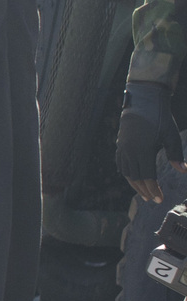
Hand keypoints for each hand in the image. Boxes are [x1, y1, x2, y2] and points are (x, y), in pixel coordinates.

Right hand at [120, 81, 184, 202]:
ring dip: (135, 184)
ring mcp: (122, 148)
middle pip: (135, 177)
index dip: (153, 189)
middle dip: (144, 190)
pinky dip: (127, 173)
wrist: (143, 101)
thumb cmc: (160, 118)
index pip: (147, 176)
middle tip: (153, 200)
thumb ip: (176, 155)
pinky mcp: (120, 144)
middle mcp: (129, 151)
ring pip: (126, 172)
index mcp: (142, 150)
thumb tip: (183, 171)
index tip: (159, 199)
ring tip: (144, 193)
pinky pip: (121, 164)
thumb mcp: (171, 136)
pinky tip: (132, 178)